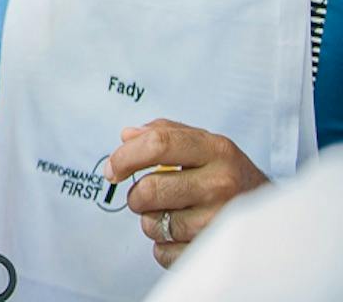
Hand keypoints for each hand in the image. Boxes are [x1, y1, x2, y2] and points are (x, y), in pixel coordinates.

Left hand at [106, 119, 268, 268]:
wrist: (274, 216)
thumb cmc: (228, 176)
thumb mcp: (205, 144)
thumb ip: (164, 132)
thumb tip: (127, 136)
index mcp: (216, 150)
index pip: (158, 143)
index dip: (125, 156)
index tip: (113, 170)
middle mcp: (221, 183)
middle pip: (149, 189)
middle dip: (137, 196)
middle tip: (146, 196)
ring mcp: (221, 221)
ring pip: (154, 224)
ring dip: (151, 221)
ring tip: (172, 214)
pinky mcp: (216, 253)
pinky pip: (164, 253)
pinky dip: (163, 246)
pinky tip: (181, 235)